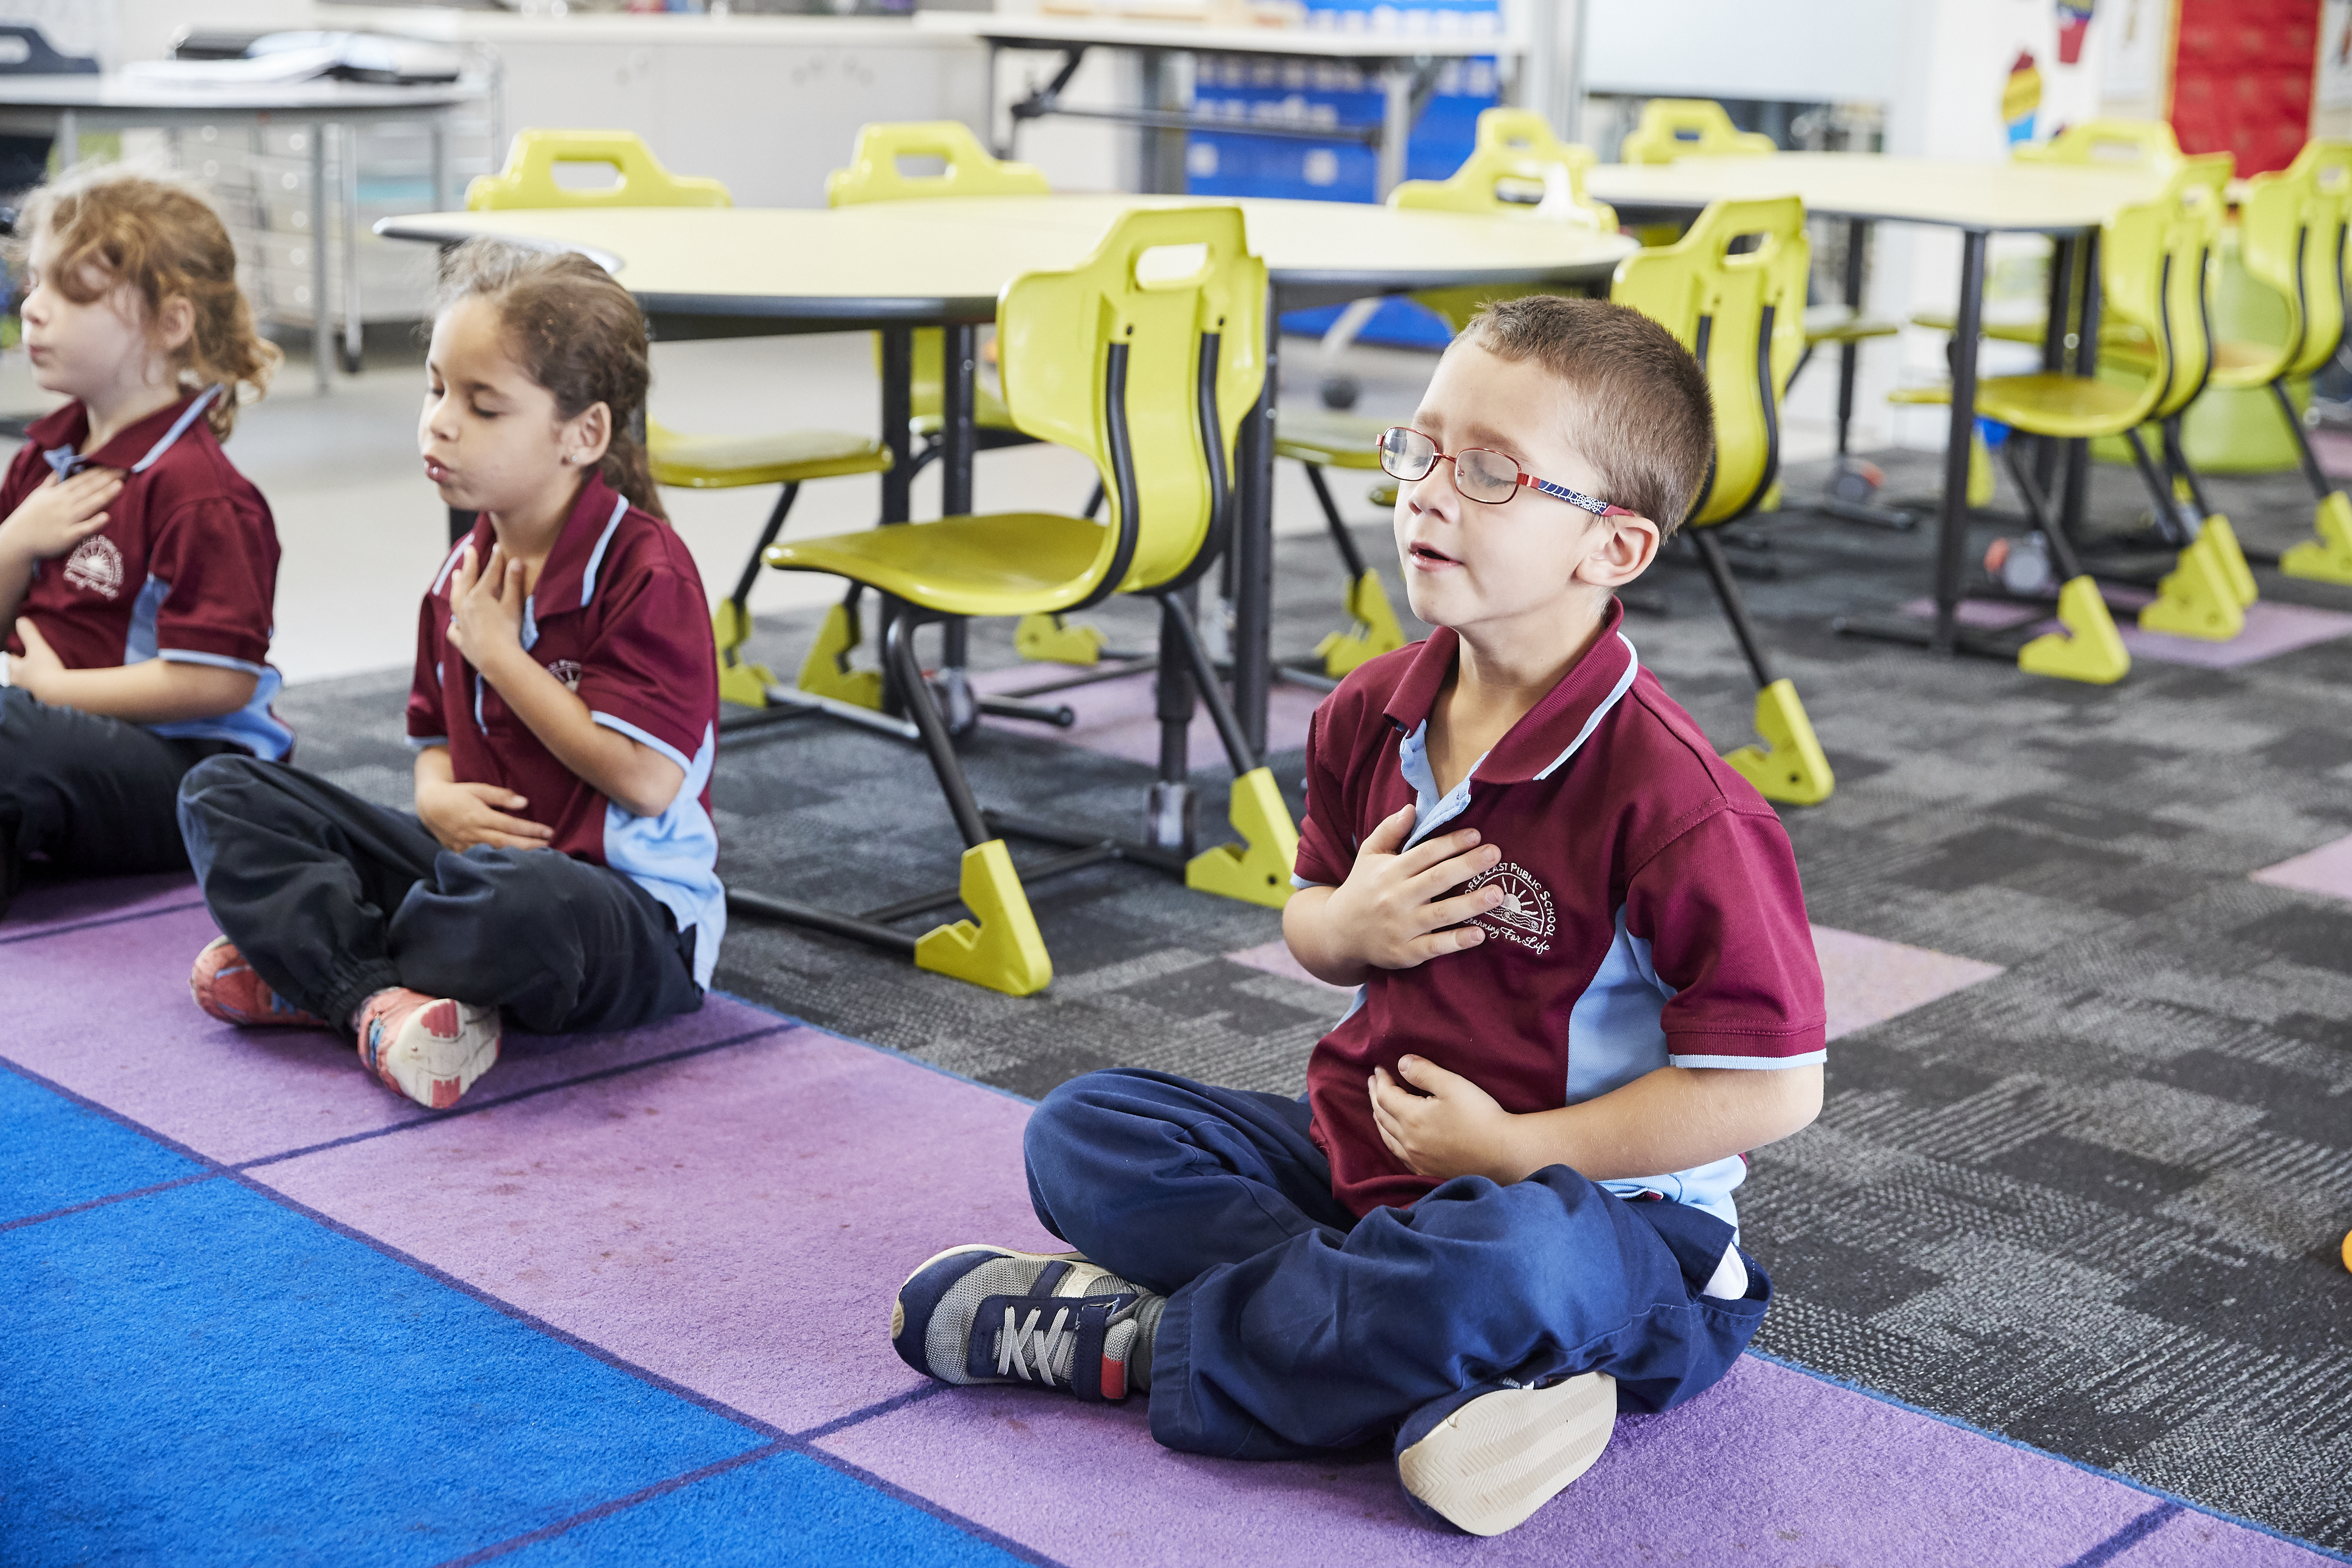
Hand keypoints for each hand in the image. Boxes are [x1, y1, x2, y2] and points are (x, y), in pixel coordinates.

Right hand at [0, 468, 122, 565]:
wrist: (18, 539)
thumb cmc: (31, 516)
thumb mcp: (40, 494)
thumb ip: (53, 481)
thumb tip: (63, 467)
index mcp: (59, 493)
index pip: (83, 479)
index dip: (100, 471)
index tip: (117, 463)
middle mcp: (63, 504)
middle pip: (89, 489)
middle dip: (107, 478)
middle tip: (126, 468)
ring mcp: (66, 520)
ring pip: (88, 506)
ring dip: (105, 495)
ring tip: (121, 485)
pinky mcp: (67, 537)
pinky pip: (83, 529)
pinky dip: (94, 523)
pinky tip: (107, 517)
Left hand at [8, 617, 64, 699]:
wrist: (59, 695)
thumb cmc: (46, 670)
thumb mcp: (39, 648)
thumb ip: (30, 635)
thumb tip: (21, 620)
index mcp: (17, 670)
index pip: (12, 661)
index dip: (15, 657)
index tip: (19, 654)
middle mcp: (19, 683)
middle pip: (15, 676)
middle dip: (19, 672)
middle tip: (26, 668)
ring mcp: (29, 695)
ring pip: (24, 687)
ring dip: (28, 684)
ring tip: (35, 681)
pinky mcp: (40, 703)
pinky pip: (37, 696)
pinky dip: (39, 693)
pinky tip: (45, 693)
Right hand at [415, 773, 554, 852]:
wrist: (429, 806)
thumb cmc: (457, 795)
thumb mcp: (478, 789)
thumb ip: (501, 795)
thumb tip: (524, 802)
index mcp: (480, 816)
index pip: (511, 825)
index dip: (531, 829)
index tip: (550, 832)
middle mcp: (474, 833)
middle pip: (507, 843)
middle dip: (530, 846)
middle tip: (550, 847)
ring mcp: (466, 845)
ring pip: (495, 855)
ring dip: (517, 858)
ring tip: (538, 858)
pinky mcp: (460, 853)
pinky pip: (481, 862)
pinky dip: (497, 865)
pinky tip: (513, 868)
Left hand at [445, 541, 528, 668]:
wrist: (497, 659)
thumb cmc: (508, 631)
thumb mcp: (513, 604)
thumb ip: (513, 582)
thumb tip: (515, 561)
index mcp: (480, 595)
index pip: (489, 572)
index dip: (495, 559)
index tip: (497, 546)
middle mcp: (466, 606)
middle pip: (467, 581)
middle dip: (469, 564)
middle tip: (468, 550)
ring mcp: (462, 623)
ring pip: (456, 601)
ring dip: (456, 586)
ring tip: (455, 576)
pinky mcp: (462, 640)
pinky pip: (454, 630)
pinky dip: (454, 624)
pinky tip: (455, 623)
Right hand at [1321, 803, 1504, 970]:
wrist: (1337, 933)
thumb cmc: (1361, 889)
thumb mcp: (1368, 856)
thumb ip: (1389, 831)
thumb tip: (1411, 808)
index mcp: (1390, 872)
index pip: (1425, 853)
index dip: (1451, 843)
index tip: (1476, 835)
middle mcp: (1395, 898)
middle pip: (1437, 879)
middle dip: (1467, 865)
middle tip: (1495, 854)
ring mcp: (1401, 927)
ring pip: (1440, 913)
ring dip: (1470, 903)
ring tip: (1498, 893)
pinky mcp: (1405, 953)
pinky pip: (1434, 947)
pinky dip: (1456, 941)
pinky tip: (1479, 935)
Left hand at [1369, 1056, 1519, 1182]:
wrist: (1503, 1154)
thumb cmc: (1480, 1116)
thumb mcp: (1452, 1085)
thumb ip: (1423, 1072)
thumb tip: (1401, 1063)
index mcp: (1411, 1118)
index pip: (1385, 1096)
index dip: (1380, 1080)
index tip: (1380, 1068)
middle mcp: (1408, 1141)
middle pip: (1381, 1116)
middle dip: (1375, 1096)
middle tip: (1373, 1082)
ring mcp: (1417, 1159)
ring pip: (1387, 1138)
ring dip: (1379, 1119)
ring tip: (1377, 1107)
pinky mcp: (1427, 1170)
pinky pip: (1399, 1155)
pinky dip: (1391, 1140)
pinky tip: (1395, 1138)